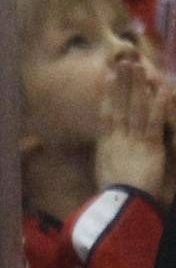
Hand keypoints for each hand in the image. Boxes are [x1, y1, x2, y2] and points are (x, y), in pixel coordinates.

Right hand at [93, 57, 170, 199]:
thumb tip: (106, 149)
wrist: (124, 206)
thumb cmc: (115, 197)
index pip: (106, 115)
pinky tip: (162, 89)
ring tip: (139, 67)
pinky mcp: (150, 146)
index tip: (106, 76)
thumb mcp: (105, 175)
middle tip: (123, 61)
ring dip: (137, 87)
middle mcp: (117, 140)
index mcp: (106, 147)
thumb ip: (108, 159)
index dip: (107, 94)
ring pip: (136, 109)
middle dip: (122, 83)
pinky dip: (158, 105)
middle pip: (120, 106)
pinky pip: (155, 122)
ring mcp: (133, 141)